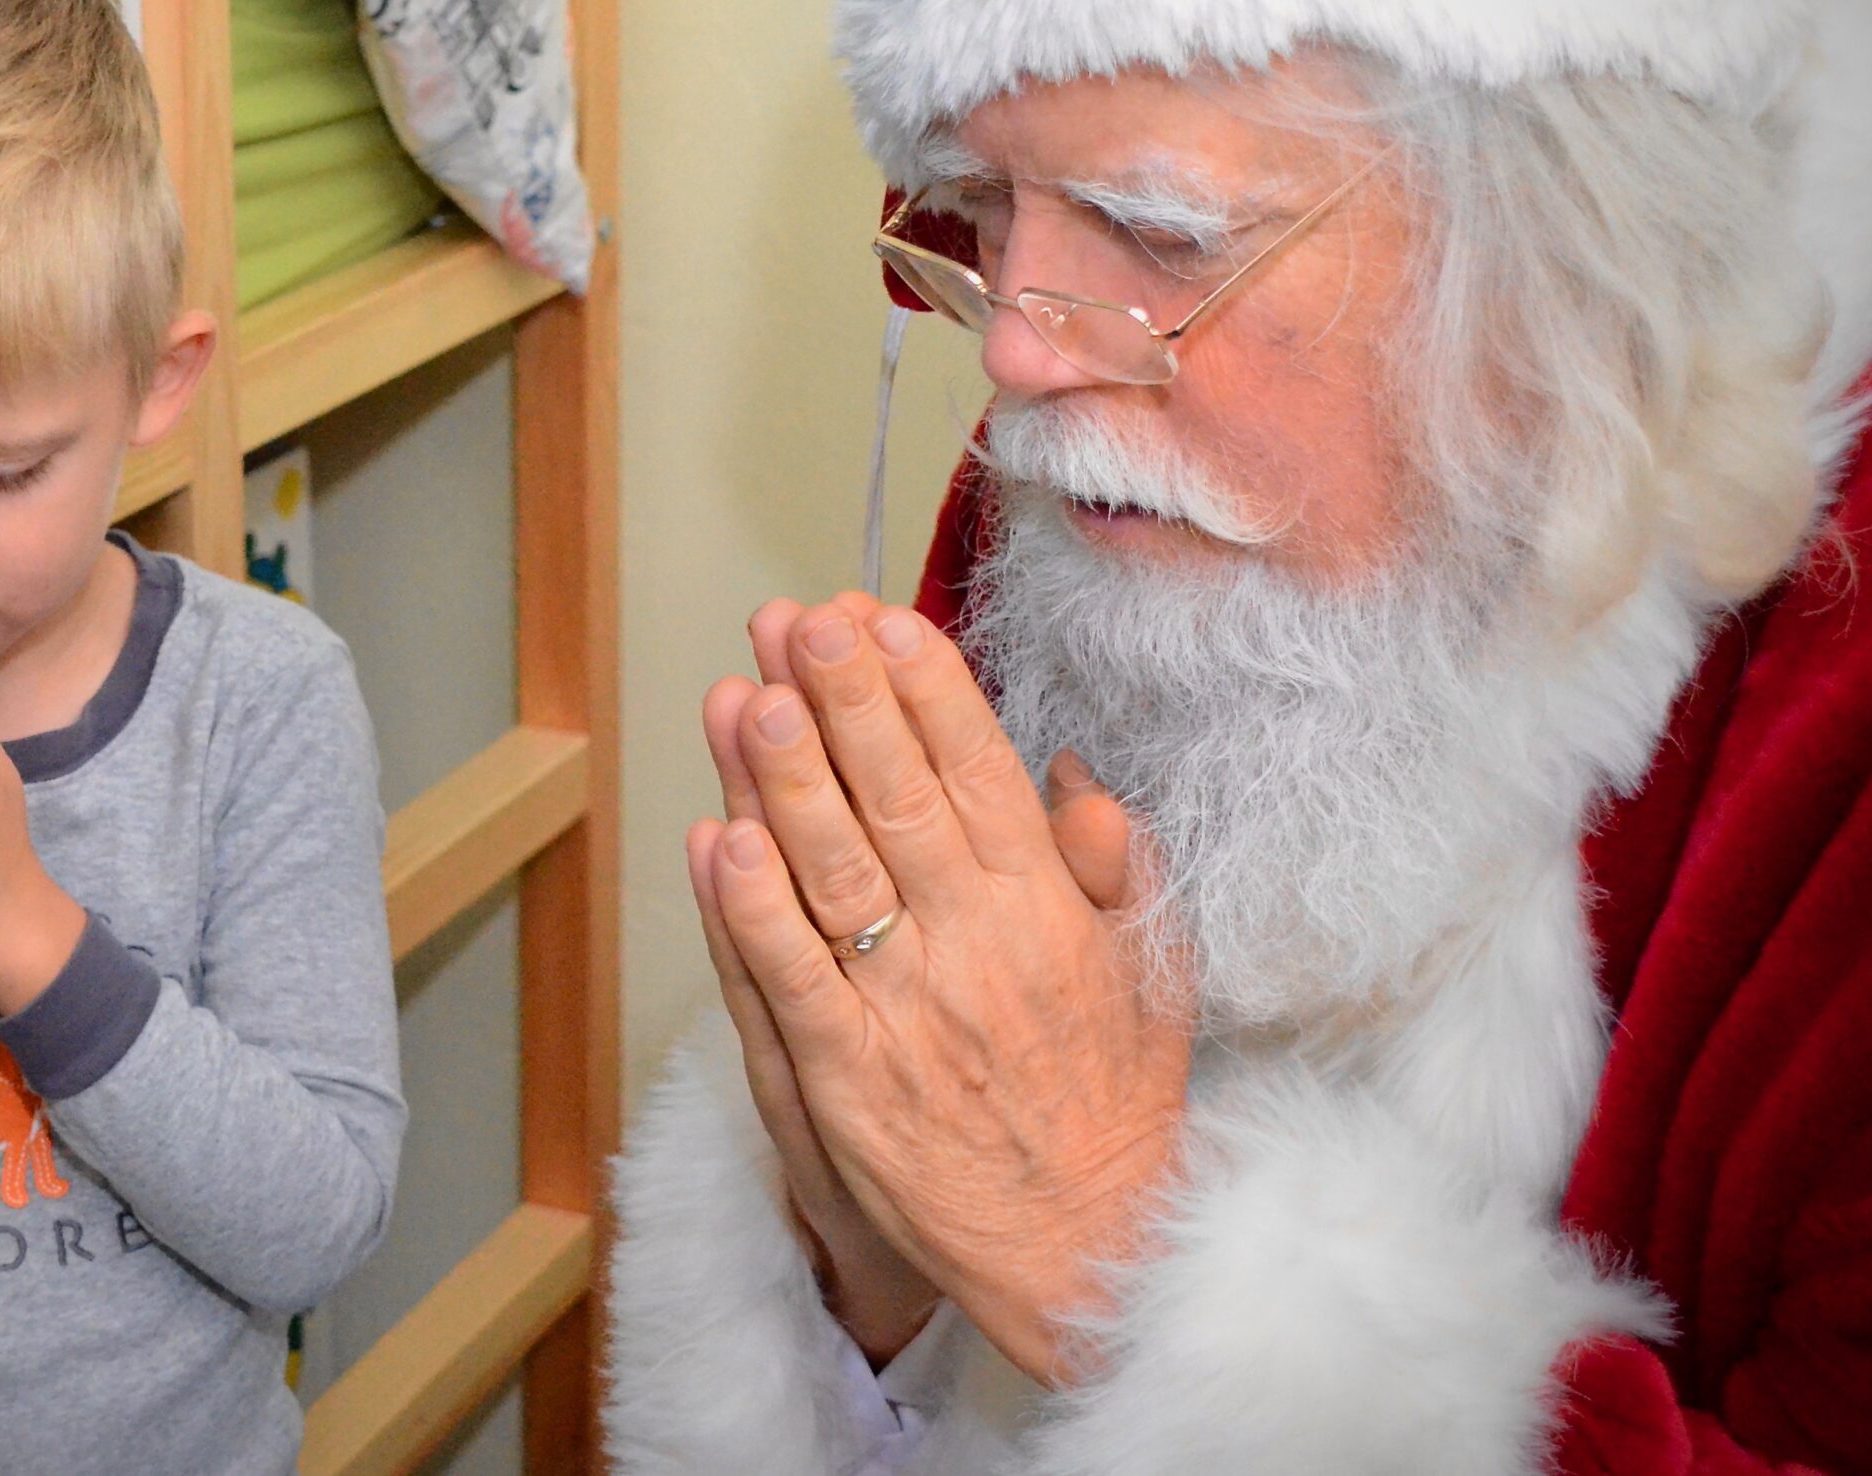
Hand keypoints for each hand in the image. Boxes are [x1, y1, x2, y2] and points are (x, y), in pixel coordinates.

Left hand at [699, 594, 1192, 1386]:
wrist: (1084, 1251)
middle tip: (801, 621)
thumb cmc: (1114, 1107)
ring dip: (786, 779)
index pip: (978, 774)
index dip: (927, 691)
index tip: (887, 620)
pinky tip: (718, 838)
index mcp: (1046, 911)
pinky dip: (752, 908)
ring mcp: (903, 1009)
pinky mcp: (846, 1075)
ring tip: (749, 695)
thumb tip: (1070, 775)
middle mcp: (974, 946)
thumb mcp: (1153, 973)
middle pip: (895, 799)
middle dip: (845, 700)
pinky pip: (790, 976)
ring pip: (833, 870)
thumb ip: (1115, 866)